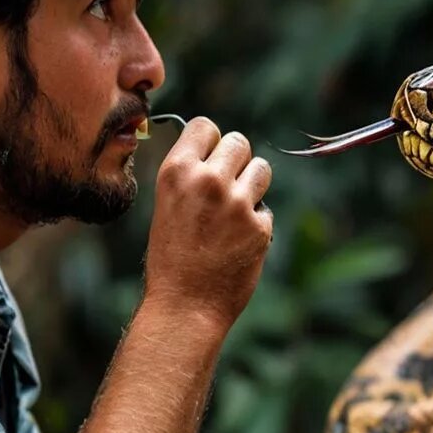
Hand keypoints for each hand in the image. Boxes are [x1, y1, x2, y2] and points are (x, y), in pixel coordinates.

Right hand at [142, 117, 273, 328]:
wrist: (185, 307)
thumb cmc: (170, 258)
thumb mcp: (166, 205)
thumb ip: (190, 175)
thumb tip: (217, 153)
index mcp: (177, 171)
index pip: (205, 126)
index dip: (210, 141)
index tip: (210, 157)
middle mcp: (208, 180)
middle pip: (239, 142)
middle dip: (236, 161)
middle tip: (226, 187)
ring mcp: (237, 203)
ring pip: (262, 169)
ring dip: (253, 186)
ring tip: (234, 212)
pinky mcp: (260, 227)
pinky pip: (266, 210)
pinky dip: (256, 224)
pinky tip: (237, 243)